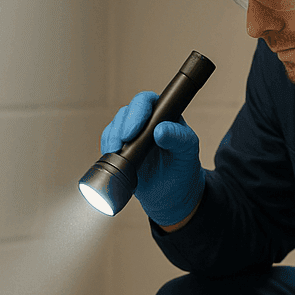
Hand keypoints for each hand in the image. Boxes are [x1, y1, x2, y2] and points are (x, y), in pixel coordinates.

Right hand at [99, 91, 202, 226]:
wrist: (172, 193)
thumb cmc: (183, 166)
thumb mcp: (187, 152)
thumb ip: (178, 138)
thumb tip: (160, 130)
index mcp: (163, 114)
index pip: (147, 101)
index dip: (138, 111)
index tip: (134, 130)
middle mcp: (145, 120)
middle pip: (126, 112)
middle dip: (121, 126)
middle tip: (123, 142)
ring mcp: (131, 134)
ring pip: (115, 127)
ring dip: (112, 138)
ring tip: (116, 152)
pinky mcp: (120, 148)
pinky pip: (107, 142)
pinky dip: (107, 148)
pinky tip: (112, 156)